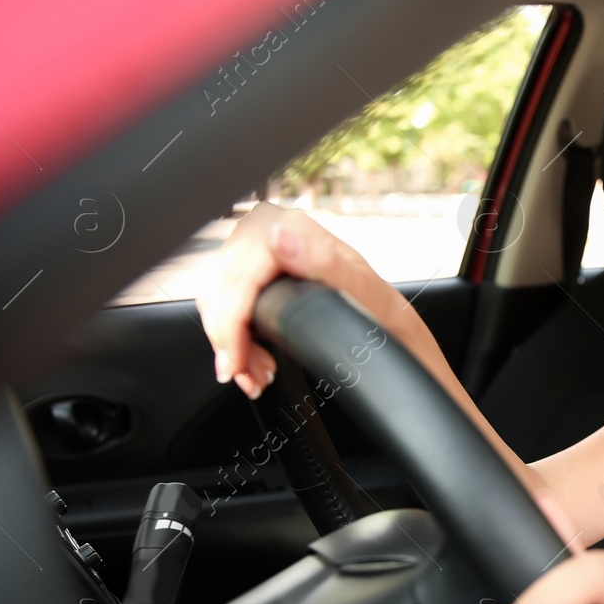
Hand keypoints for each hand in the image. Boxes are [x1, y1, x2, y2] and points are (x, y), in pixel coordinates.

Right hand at [195, 203, 411, 398]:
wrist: (388, 326)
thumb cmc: (381, 312)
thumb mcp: (364, 294)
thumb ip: (324, 263)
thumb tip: (280, 238)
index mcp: (296, 226)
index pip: (238, 275)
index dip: (231, 324)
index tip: (236, 363)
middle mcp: (273, 226)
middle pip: (221, 288)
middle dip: (230, 342)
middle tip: (252, 378)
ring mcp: (259, 244)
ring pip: (215, 298)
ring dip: (230, 344)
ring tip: (257, 373)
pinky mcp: (252, 264)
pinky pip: (222, 301)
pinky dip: (232, 336)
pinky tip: (252, 358)